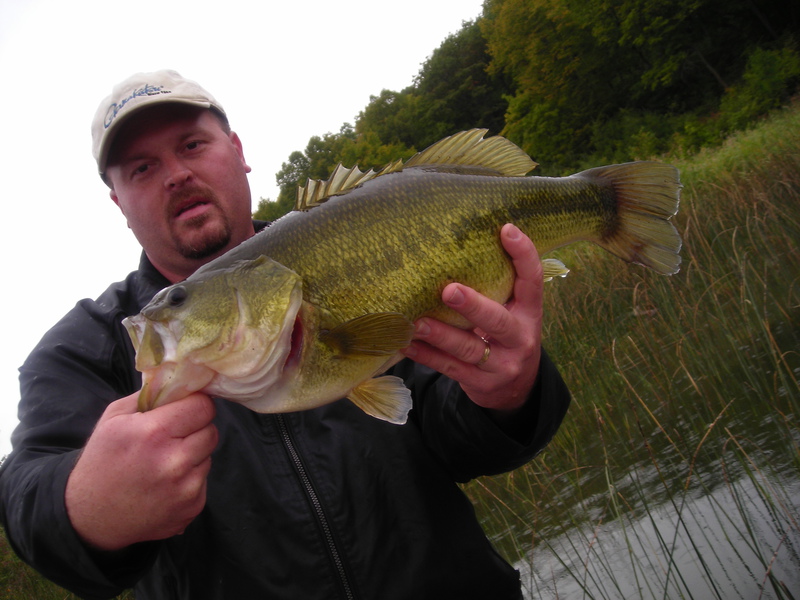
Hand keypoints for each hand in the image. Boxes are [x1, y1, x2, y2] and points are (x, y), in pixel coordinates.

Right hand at [65, 392, 217, 550]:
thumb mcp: (114, 419)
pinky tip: (165, 483)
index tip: (185, 408)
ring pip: (209, 455)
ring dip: (193, 454)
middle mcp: (174, 461)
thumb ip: (150, 395)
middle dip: (195, 428)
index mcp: (154, 432)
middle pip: (211, 430)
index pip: (203, 406)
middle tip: (173, 435)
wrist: (90, 517)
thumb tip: (182, 379)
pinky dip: (190, 478)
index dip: (195, 405)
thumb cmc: (102, 461)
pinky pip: (204, 480)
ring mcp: (186, 487)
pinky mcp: (192, 506)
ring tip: (164, 461)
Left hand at [402, 224, 542, 416]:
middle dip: (473, 306)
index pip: (533, 280)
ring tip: (417, 323)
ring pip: (469, 349)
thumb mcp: (513, 312)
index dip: (524, 255)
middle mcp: (520, 338)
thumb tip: (452, 248)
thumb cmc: (506, 336)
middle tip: (449, 290)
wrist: (516, 390)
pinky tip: (407, 344)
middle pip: (498, 321)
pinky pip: (450, 368)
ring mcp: (502, 365)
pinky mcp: (480, 383)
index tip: (506, 229)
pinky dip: (426, 356)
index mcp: (530, 313)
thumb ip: (495, 288)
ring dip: (441, 335)